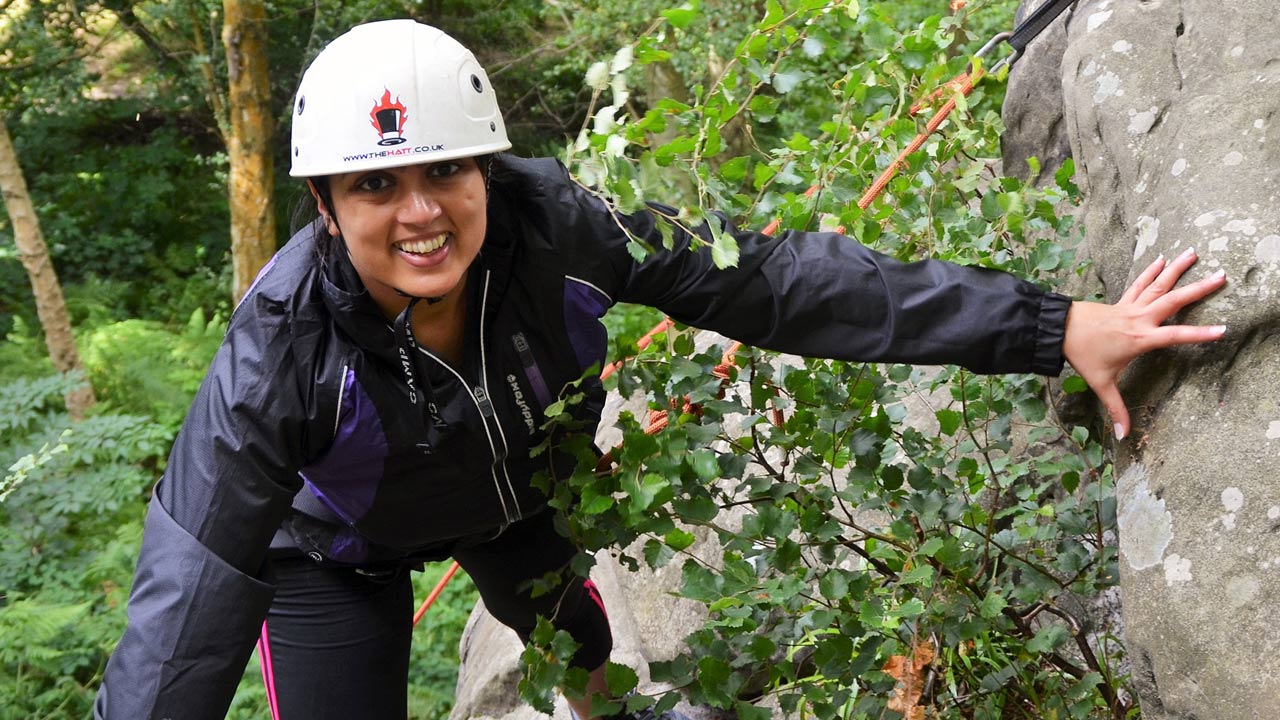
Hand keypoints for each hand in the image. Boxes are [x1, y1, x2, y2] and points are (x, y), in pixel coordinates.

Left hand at [1062, 246, 1226, 440]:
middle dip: (1199, 289)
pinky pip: (1140, 284)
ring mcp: (1130, 307)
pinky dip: (1152, 271)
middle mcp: (1139, 319)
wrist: (1058, 329)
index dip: (1199, 335)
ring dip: (1177, 268)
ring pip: (1158, 285)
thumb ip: (1116, 409)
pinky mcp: (1121, 301)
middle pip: (1173, 301)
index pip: (1175, 336)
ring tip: (1193, 252)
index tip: (1222, 330)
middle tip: (1222, 276)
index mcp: (1140, 339)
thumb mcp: (1100, 384)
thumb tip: (1123, 436)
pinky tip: (1163, 258)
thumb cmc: (1081, 356)